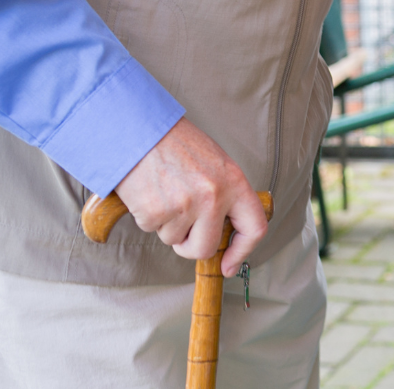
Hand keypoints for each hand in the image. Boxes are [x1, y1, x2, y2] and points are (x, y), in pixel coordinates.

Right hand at [113, 118, 266, 276]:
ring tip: (164, 191)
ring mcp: (184, 205)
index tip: (228, 265)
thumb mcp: (213, 164)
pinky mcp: (156, 212)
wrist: (139, 128)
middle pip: (205, 248)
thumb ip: (224, 195)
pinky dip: (147, 216)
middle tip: (181, 224)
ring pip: (174, 240)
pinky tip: (149, 191)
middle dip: (190, 245)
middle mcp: (213, 196)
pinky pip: (152, 229)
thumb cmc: (175, 144)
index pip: (254, 227)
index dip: (242, 252)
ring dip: (166, 224)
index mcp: (234, 182)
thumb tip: (223, 232)